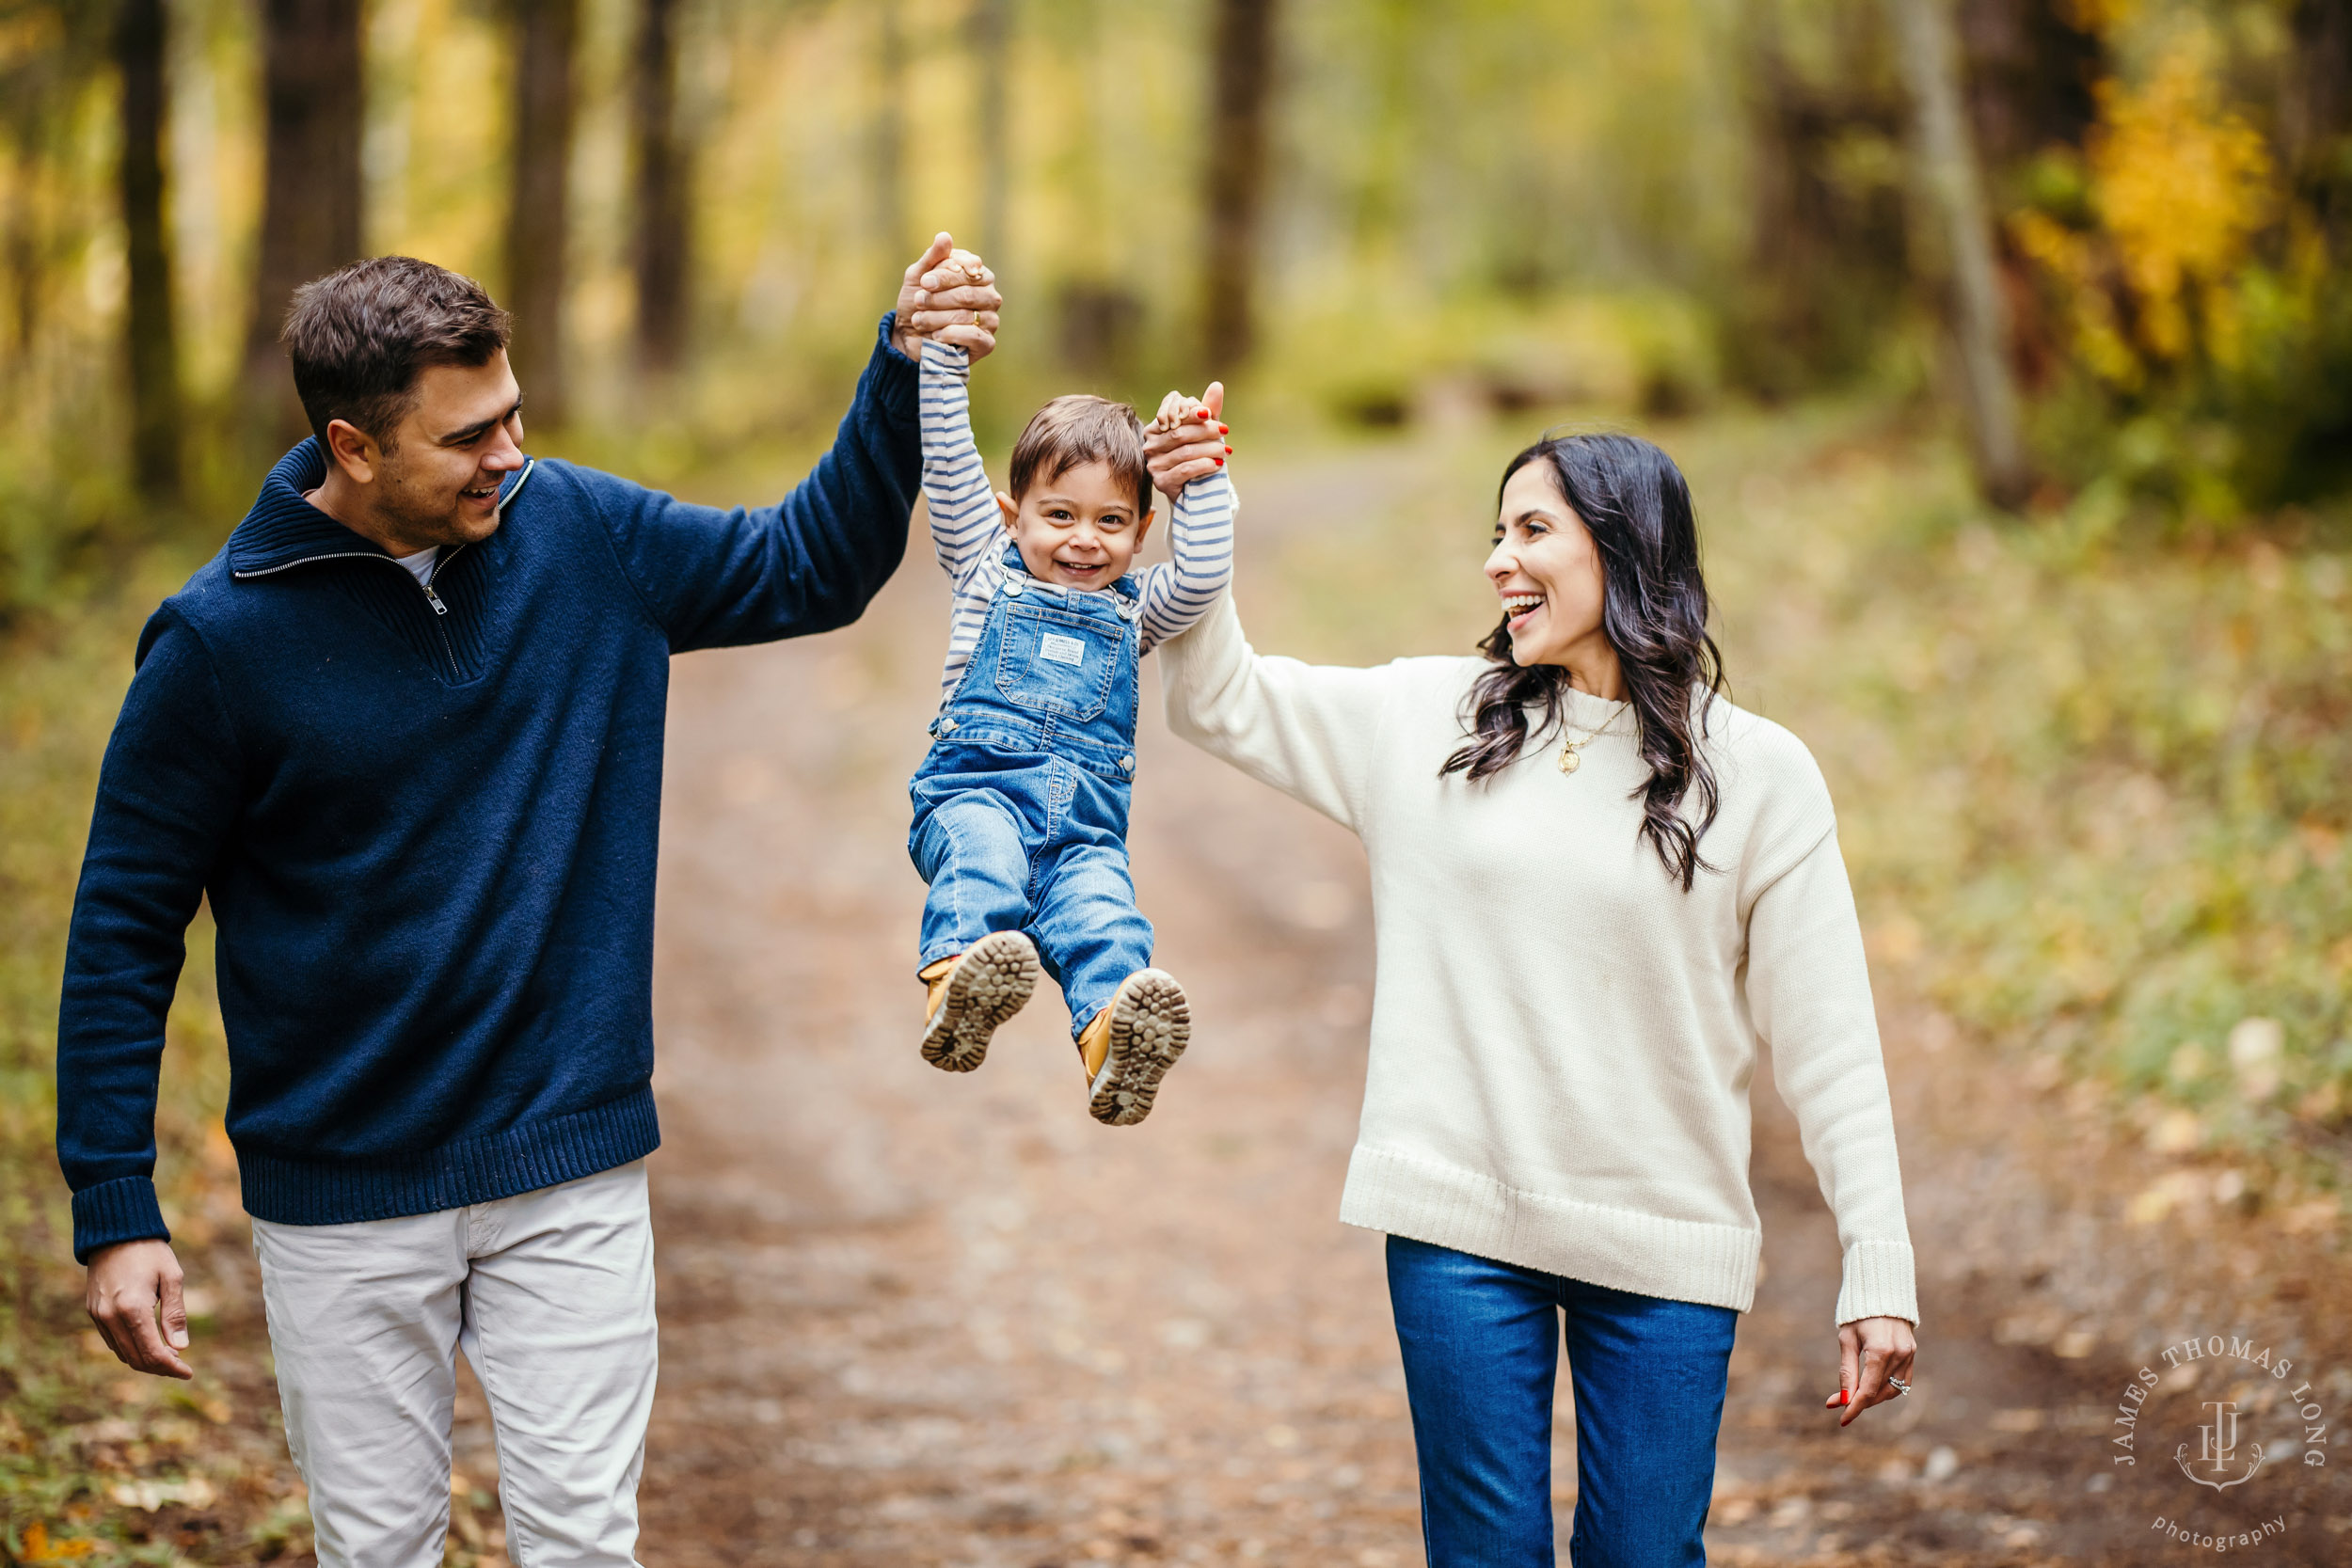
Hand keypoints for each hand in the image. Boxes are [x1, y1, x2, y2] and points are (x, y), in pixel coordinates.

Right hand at [85, 1238, 192, 1378]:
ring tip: (169, 1356)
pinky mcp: (93, 1313)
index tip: (188, 1373)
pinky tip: (149, 1344)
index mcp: (133, 1308)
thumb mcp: (172, 1278)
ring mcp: (98, 1316)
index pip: (152, 1352)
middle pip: (136, 1359)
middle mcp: (111, 1317)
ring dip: (145, 1360)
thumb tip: (181, 1348)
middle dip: (160, 1367)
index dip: (171, 1367)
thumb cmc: (149, 1252)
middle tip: (181, 1366)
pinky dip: (131, 1349)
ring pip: (122, 1354)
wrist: (115, 1233)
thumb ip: (175, 1314)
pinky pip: (113, 1342)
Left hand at [894, 232, 1002, 361]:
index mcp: (979, 275)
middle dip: (938, 299)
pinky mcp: (987, 343)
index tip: (924, 281)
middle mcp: (990, 296)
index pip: (968, 270)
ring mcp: (991, 320)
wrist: (910, 336)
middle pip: (967, 294)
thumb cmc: (918, 302)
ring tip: (918, 320)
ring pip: (966, 315)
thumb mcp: (919, 276)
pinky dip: (950, 334)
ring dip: (936, 317)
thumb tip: (945, 236)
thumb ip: (933, 258)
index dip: (945, 275)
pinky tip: (935, 335)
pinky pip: (973, 336)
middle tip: (919, 301)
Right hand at [1141, 382, 1228, 498]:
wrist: (1194, 488)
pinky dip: (1204, 465)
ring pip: (1185, 452)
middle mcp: (1150, 446)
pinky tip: (1218, 464)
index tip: (1209, 414)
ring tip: (1226, 451)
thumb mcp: (1203, 430)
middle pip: (1180, 433)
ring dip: (1210, 450)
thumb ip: (1208, 409)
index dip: (1190, 413)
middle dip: (1205, 430)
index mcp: (1155, 428)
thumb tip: (1217, 385)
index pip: (1171, 415)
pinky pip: (1185, 470)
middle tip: (1224, 430)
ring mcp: (1154, 465)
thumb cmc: (1197, 454)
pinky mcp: (1161, 482)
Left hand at [1824, 1315, 1914, 1426]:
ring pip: (1893, 1390)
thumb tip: (1842, 1399)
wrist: (1881, 1292)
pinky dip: (1888, 1388)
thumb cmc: (1858, 1315)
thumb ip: (1847, 1371)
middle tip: (1839, 1404)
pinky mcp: (1912, 1353)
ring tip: (1855, 1396)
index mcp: (1880, 1351)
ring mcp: (1909, 1355)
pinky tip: (1873, 1389)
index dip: (1854, 1407)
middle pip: (1879, 1392)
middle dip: (1860, 1401)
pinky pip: (1903, 1381)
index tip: (1842, 1419)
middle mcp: (1899, 1355)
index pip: (1867, 1390)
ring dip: (1874, 1398)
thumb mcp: (1847, 1340)